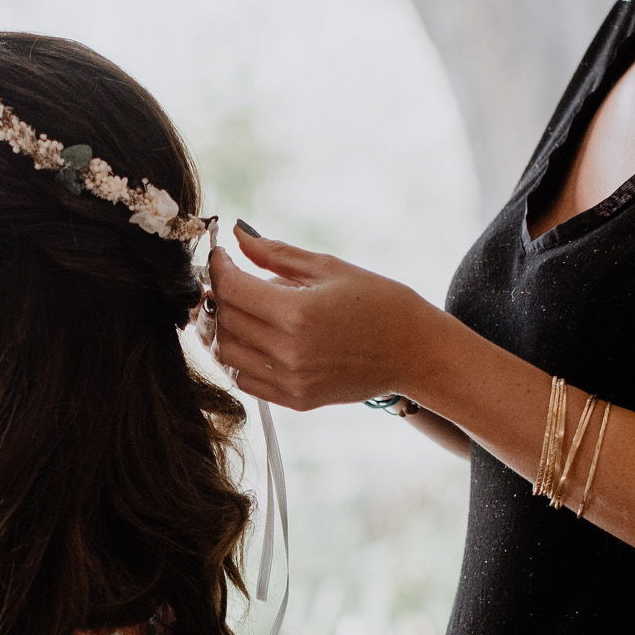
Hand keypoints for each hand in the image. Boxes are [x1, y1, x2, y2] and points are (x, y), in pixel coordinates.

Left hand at [209, 223, 438, 410]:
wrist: (415, 352)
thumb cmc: (380, 303)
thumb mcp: (329, 268)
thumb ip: (277, 254)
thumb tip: (237, 234)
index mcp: (298, 313)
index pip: (232, 288)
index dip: (219, 267)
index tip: (222, 256)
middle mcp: (289, 352)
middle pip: (225, 320)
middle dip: (219, 295)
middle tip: (229, 279)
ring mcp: (291, 381)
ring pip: (227, 352)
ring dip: (224, 328)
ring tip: (240, 309)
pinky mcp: (296, 400)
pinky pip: (245, 380)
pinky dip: (238, 357)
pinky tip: (253, 338)